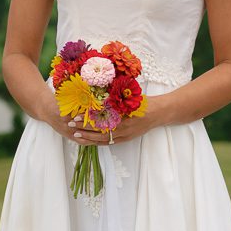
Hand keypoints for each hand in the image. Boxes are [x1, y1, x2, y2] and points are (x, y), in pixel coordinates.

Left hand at [42, 88, 161, 142]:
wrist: (160, 112)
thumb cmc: (144, 101)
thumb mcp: (129, 94)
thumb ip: (114, 94)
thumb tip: (97, 87)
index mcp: (123, 117)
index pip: (100, 120)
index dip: (87, 119)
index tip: (74, 116)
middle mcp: (123, 128)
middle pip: (99, 131)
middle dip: (84, 128)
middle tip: (70, 124)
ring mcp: (125, 135)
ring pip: (103, 139)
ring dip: (89, 137)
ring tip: (76, 135)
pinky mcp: (126, 139)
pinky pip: (110, 142)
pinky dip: (98, 142)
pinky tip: (89, 140)